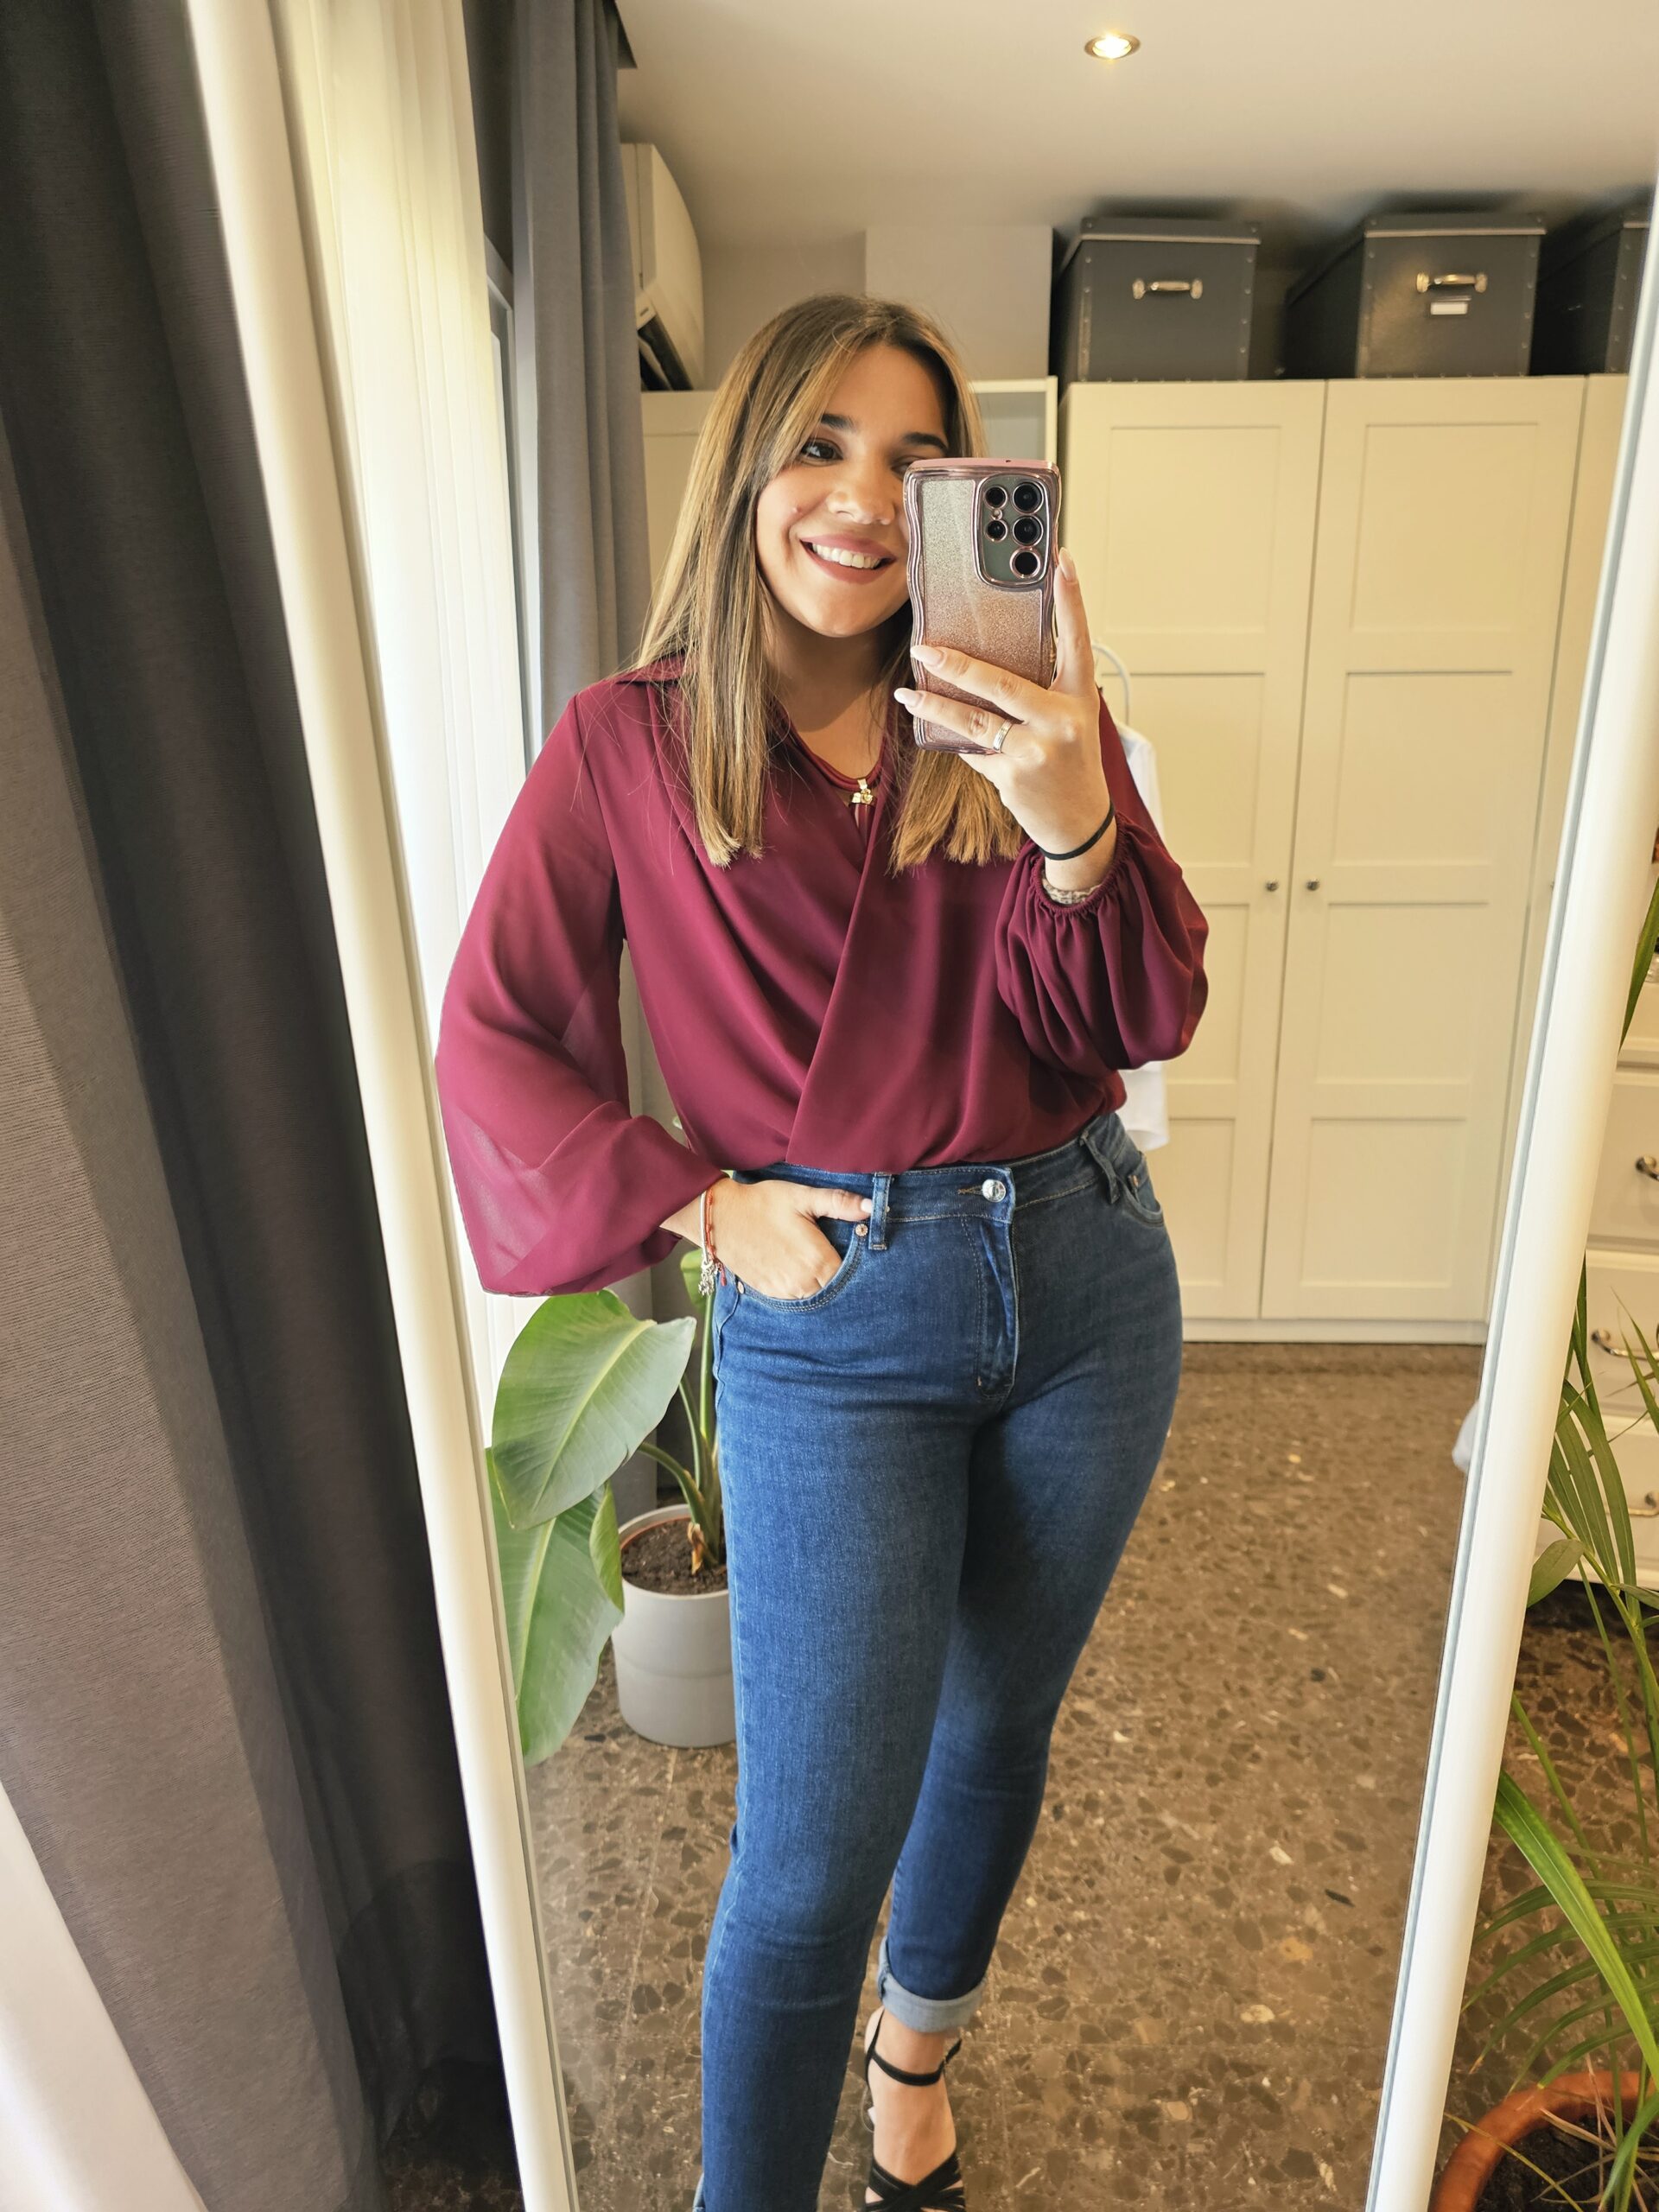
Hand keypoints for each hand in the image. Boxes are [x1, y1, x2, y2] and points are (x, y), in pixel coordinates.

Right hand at [702, 1177, 871, 1299]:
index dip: (860, 1267)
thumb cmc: (763, 1203)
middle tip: (840, 1257)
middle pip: (836, 1289)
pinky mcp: (771, 1294)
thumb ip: (839, 1203)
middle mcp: (804, 1283)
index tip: (862, 1254)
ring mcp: (786, 1292)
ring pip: (817, 1296)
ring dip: (822, 1285)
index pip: (853, 1275)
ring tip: (820, 1264)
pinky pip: (797, 1298)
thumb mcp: (802, 1197)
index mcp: (818, 1260)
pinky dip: (804, 1289)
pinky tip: (802, 1271)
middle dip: (843, 1277)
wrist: (720, 1217)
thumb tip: (871, 1207)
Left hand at [893, 546, 1117, 888]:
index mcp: (1080, 698)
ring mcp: (1035, 751)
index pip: (1076, 640)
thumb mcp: (1071, 721)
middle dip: (957, 666)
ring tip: (907, 694)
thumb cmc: (1073, 765)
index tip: (1061, 560)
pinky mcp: (1012, 777)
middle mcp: (1061, 721)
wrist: (1080, 824)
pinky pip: (973, 750)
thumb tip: (988, 666)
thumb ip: (1042, 693)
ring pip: (974, 721)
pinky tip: (937, 731)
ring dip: (934, 706)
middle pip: (1002, 684)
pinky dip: (958, 742)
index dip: (1070, 599)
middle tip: (924, 649)